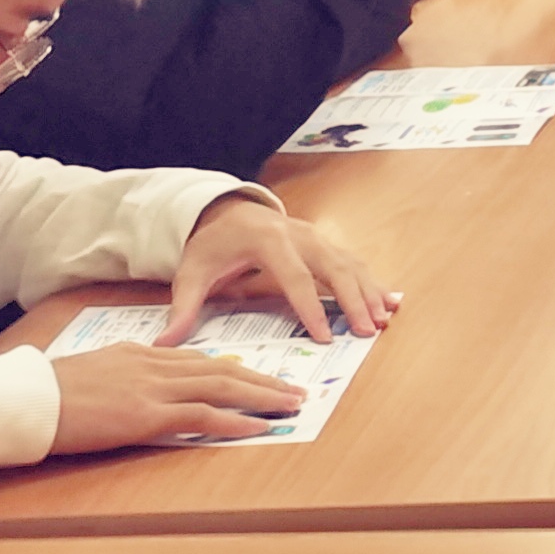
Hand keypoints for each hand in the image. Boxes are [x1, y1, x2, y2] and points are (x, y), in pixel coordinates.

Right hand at [50, 339, 306, 451]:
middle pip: (223, 367)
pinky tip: (258, 426)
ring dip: (262, 396)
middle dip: (263, 379)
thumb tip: (141, 382)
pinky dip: (235, 420)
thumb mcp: (96, 370)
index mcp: (144, 352)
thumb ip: (127, 371)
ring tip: (291, 405)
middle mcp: (156, 363)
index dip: (235, 368)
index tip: (260, 376)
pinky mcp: (147, 414)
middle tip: (294, 389)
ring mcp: (154, 388)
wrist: (26, 397)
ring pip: (222, 386)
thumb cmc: (49, 389)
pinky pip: (202, 415)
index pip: (201, 358)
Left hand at [165, 196, 392, 345]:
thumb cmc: (212, 246)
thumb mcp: (192, 273)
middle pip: (334, 268)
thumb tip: (164, 342)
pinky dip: (373, 282)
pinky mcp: (325, 244)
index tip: (324, 336)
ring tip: (385, 319)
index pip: (295, 277)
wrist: (229, 211)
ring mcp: (317, 237)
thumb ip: (182, 307)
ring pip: (351, 264)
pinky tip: (390, 300)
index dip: (310, 309)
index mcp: (269, 240)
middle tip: (369, 330)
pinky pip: (354, 263)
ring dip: (370, 291)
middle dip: (354, 300)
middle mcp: (300, 234)